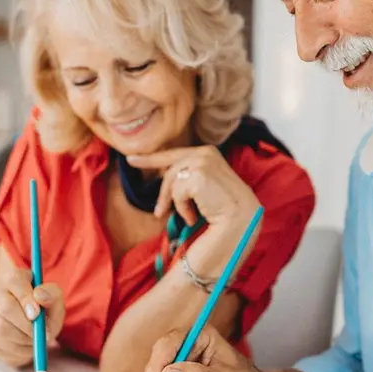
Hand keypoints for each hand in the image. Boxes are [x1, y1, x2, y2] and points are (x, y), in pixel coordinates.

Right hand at [0, 267, 64, 368]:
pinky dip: (21, 352)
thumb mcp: (53, 296)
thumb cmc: (42, 306)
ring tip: (36, 338)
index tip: (37, 314)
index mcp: (9, 278)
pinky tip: (27, 345)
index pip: (14, 283)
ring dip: (26, 340)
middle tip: (44, 334)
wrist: (28, 319)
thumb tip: (40, 298)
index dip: (26, 300)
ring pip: (2, 333)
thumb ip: (51, 294)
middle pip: (5, 310)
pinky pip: (3, 350)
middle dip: (28, 325)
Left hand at [127, 146, 259, 227]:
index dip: (150, 158)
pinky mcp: (198, 174)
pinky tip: (195, 216)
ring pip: (171, 181)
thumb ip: (187, 176)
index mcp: (207, 152)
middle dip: (162, 194)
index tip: (131, 159)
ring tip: (189, 216)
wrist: (240, 219)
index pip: (173, 154)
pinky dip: (183, 208)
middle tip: (159, 213)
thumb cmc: (224, 207)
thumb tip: (162, 177)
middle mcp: (205, 152)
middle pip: (169, 170)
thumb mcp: (204, 186)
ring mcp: (202, 161)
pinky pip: (177, 193)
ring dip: (175, 203)